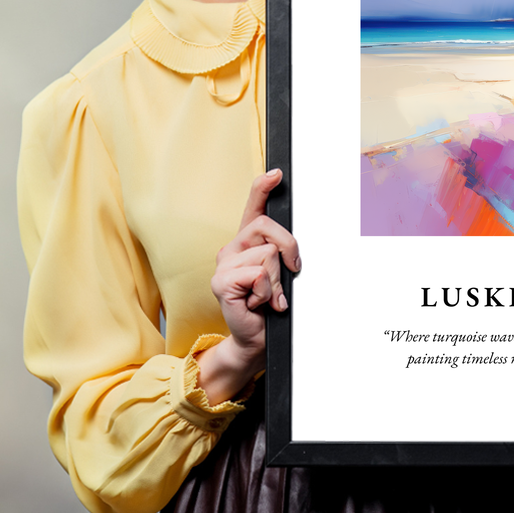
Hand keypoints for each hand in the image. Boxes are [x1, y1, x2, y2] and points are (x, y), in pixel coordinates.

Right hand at [196, 169, 300, 403]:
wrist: (256, 338)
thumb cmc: (270, 305)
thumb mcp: (281, 273)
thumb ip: (282, 253)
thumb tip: (292, 246)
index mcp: (247, 242)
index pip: (253, 207)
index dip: (263, 187)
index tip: (277, 173)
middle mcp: (232, 248)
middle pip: (268, 227)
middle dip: (289, 249)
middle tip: (290, 273)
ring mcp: (223, 264)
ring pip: (268, 254)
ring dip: (277, 280)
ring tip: (268, 296)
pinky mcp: (221, 282)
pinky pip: (258, 274)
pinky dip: (267, 292)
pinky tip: (258, 303)